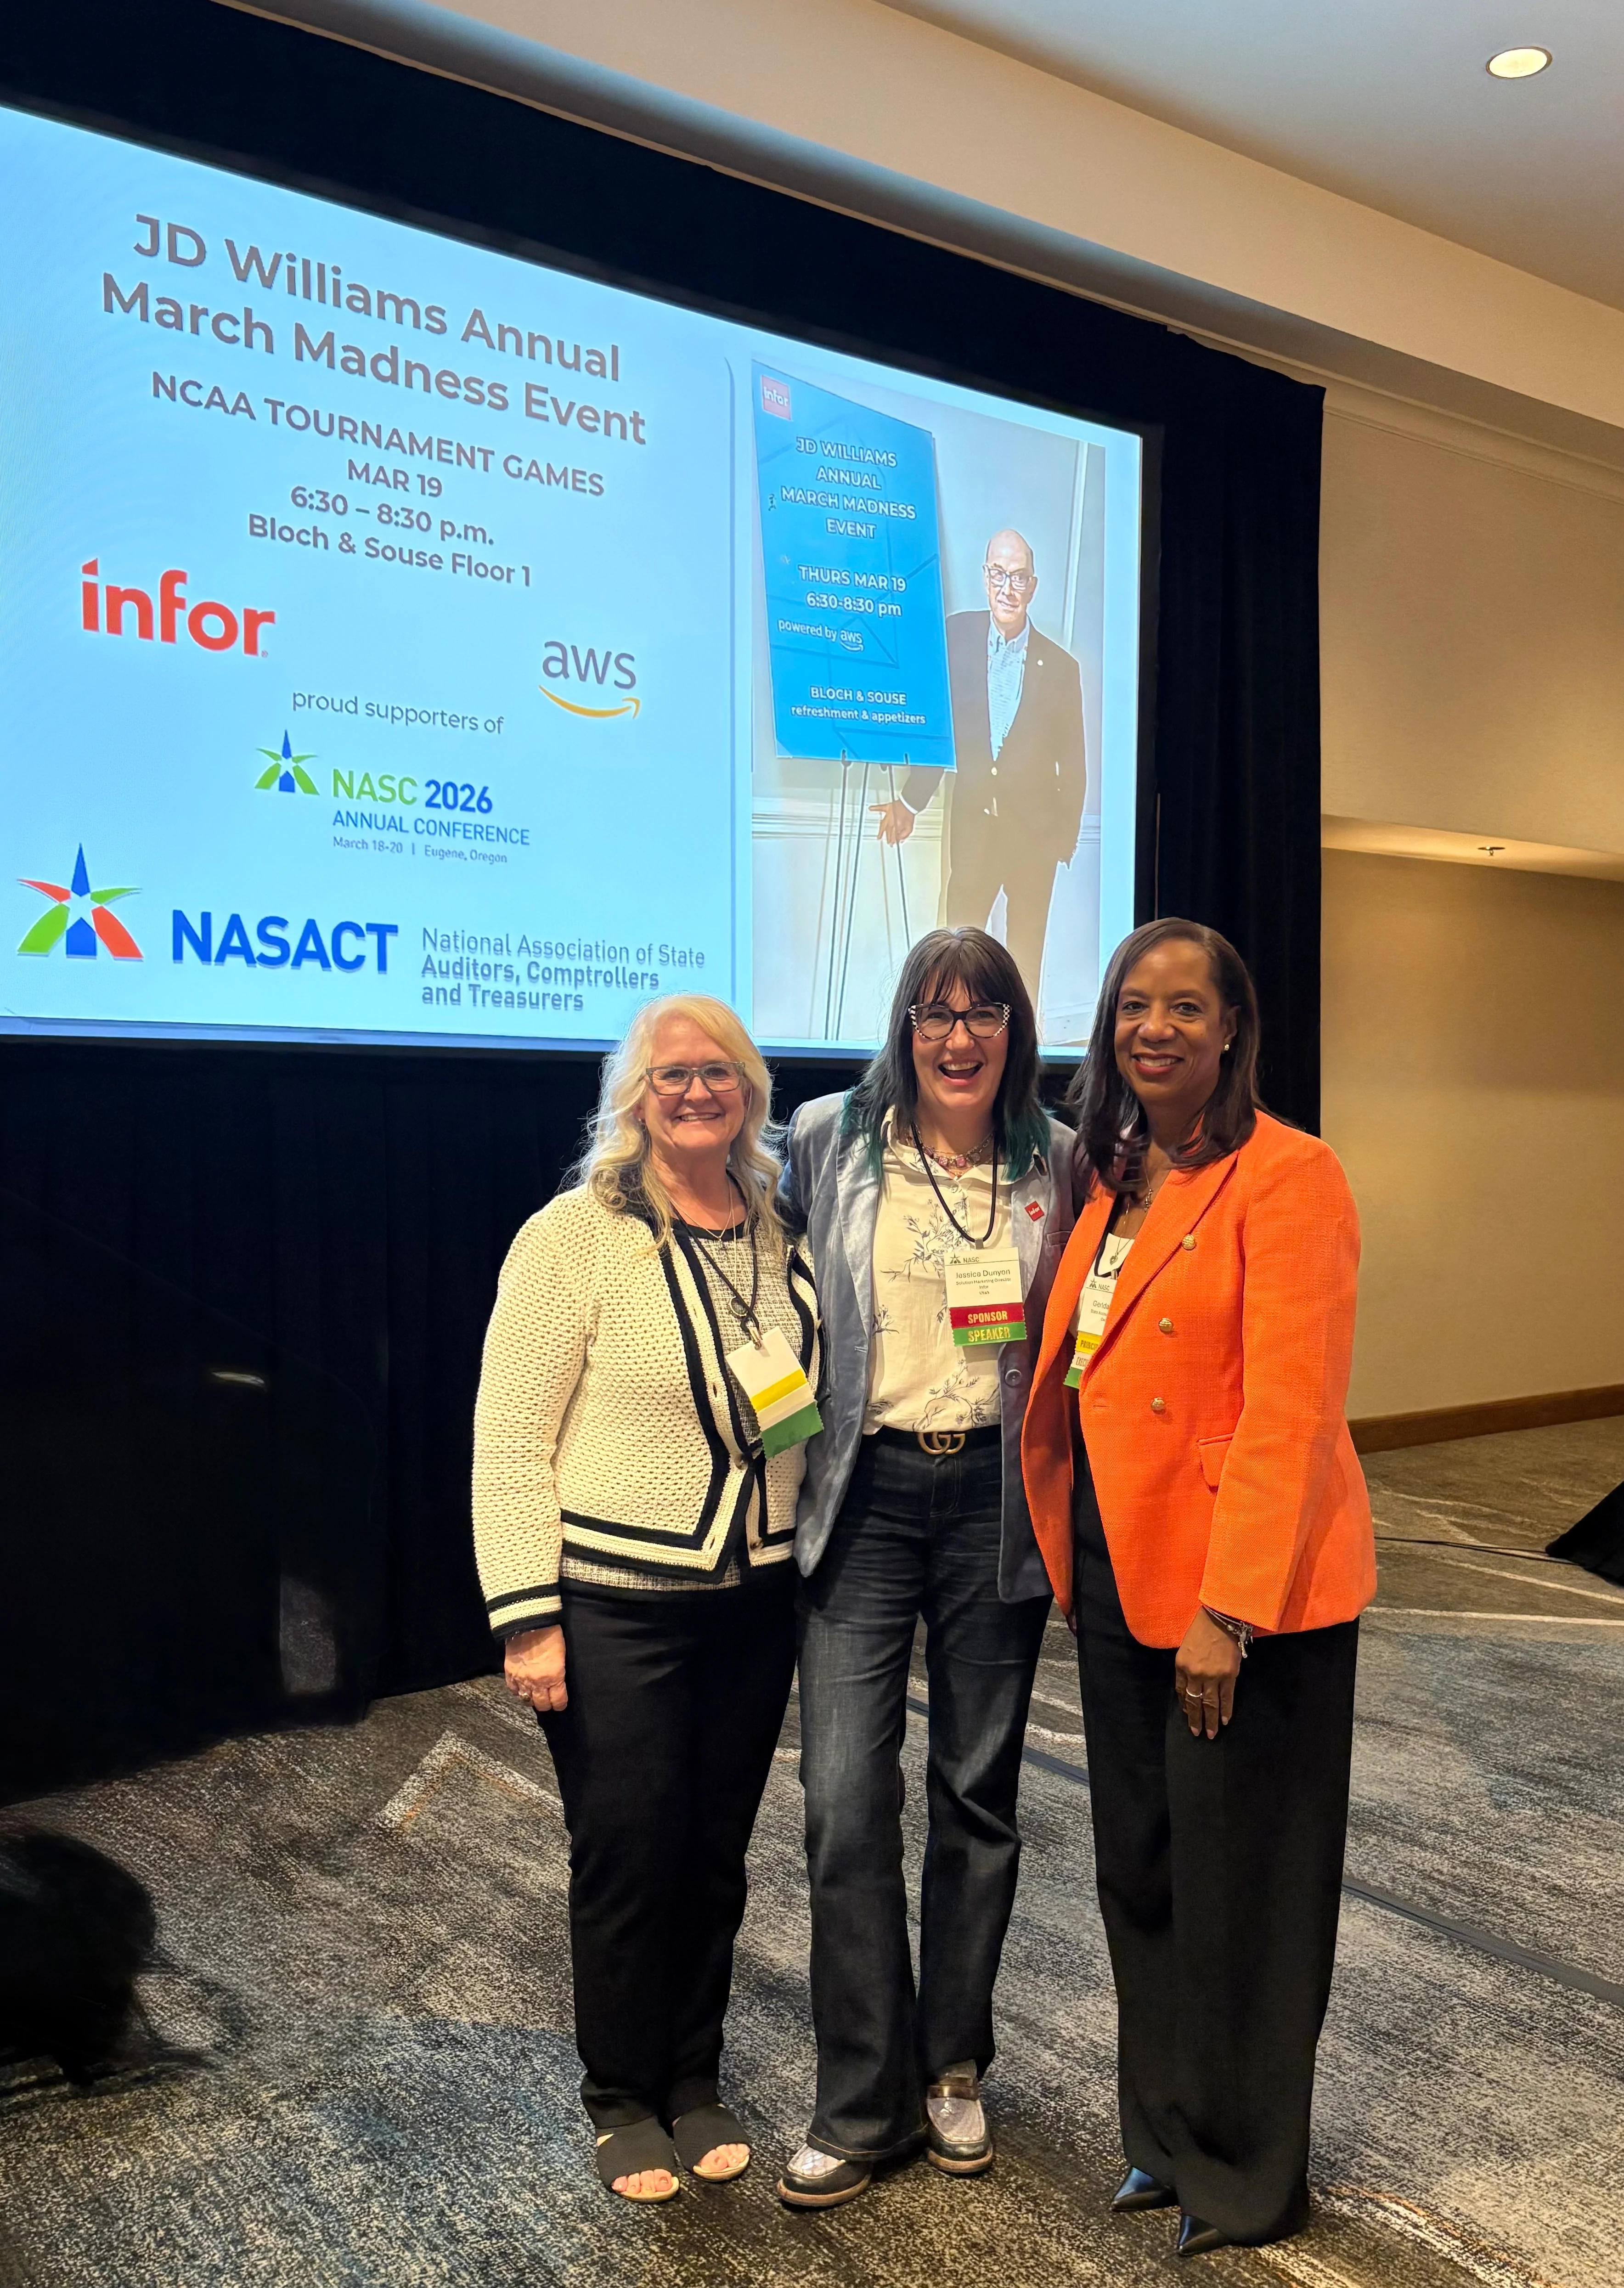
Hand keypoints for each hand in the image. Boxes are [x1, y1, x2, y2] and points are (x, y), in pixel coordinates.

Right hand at [505, 1623, 566, 1712]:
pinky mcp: (510, 1673)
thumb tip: (558, 1682)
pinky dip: (518, 1691)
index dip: (560, 1704)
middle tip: (548, 1700)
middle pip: (542, 1704)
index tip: (561, 1704)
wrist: (529, 1622)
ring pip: (527, 1700)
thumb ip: (559, 1672)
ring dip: (532, 1699)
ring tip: (535, 1696)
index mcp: (554, 1676)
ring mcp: (522, 1678)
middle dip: (547, 1704)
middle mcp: (537, 1682)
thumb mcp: (562, 1655)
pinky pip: (513, 1690)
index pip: (558, 1701)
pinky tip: (522, 1689)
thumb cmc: (551, 1634)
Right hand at [870, 799, 915, 845]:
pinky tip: (870, 808)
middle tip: (888, 842)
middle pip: (887, 832)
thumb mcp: (909, 828)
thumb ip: (904, 835)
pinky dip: (874, 808)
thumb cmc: (910, 815)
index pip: (892, 836)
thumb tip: (900, 840)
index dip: (892, 841)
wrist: (909, 804)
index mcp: (895, 827)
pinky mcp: (887, 808)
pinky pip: (879, 808)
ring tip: (878, 836)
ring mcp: (888, 815)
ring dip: (881, 831)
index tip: (891, 844)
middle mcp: (890, 822)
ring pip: (882, 825)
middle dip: (887, 837)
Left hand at [1174, 1609, 1240, 1738]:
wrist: (1220, 1619)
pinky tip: (1224, 1720)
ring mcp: (1212, 1676)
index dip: (1185, 1705)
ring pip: (1210, 1704)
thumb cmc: (1201, 1631)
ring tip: (1210, 1734)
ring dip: (1210, 1721)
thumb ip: (1186, 1667)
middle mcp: (1194, 1674)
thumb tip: (1190, 1687)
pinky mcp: (1228, 1676)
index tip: (1188, 1713)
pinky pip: (1226, 1698)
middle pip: (1194, 1702)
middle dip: (1195, 1719)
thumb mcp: (1185, 1648)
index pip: (1180, 1691)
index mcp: (1181, 1666)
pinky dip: (1225, 1711)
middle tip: (1197, 1733)